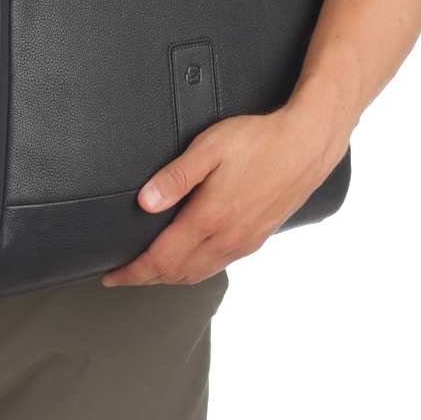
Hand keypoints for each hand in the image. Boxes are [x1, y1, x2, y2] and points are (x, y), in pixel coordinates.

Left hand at [102, 102, 348, 286]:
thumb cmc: (260, 141)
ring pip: (198, 273)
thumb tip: (145, 203)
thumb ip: (175, 178)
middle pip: (176, 273)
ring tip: (150, 272)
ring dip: (169, 277)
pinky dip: (195, 270)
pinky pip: (218, 265)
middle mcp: (227, 238)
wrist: (308, 145)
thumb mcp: (209, 149)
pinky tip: (189, 260)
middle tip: (123, 275)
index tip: (112, 276)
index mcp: (210, 218)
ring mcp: (244, 241)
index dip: (132, 273)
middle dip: (145, 279)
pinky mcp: (258, 238)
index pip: (160, 260)